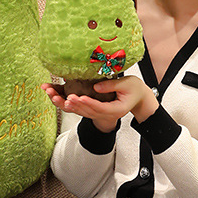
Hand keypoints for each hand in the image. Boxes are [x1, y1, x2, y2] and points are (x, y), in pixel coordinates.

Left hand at [41, 77, 157, 133]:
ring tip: (59, 98)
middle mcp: (106, 114)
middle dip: (76, 104)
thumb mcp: (127, 84)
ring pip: (82, 111)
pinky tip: (60, 98)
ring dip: (69, 105)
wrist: (138, 97)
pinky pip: (81, 108)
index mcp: (116, 109)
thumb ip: (111, 85)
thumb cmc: (134, 89)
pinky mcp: (94, 109)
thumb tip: (96, 86)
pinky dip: (70, 104)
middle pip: (88, 111)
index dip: (89, 103)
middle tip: (66, 98)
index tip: (79, 97)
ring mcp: (100, 113)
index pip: (100, 107)